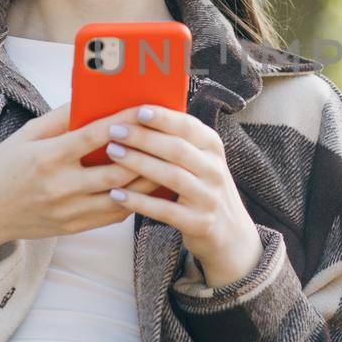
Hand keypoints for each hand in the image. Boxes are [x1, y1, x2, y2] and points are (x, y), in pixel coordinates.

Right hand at [0, 102, 164, 258]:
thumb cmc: (3, 168)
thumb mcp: (25, 136)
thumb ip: (60, 118)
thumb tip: (91, 97)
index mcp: (48, 158)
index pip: (94, 137)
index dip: (124, 122)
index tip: (146, 108)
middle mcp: (61, 187)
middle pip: (116, 170)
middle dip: (145, 153)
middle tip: (168, 137)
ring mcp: (70, 211)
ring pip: (122, 197)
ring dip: (148, 180)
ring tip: (168, 162)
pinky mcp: (75, 227)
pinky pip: (114, 215)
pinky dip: (135, 200)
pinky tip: (148, 186)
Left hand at [100, 104, 264, 289]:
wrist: (230, 232)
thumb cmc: (203, 187)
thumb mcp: (201, 161)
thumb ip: (179, 141)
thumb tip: (139, 115)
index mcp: (214, 148)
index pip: (188, 126)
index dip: (163, 118)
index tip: (137, 110)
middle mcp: (215, 170)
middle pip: (177, 149)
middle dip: (143, 137)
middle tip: (114, 130)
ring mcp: (209, 198)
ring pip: (171, 176)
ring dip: (138, 163)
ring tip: (112, 152)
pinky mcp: (199, 223)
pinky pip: (165, 210)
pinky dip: (139, 201)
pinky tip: (116, 194)